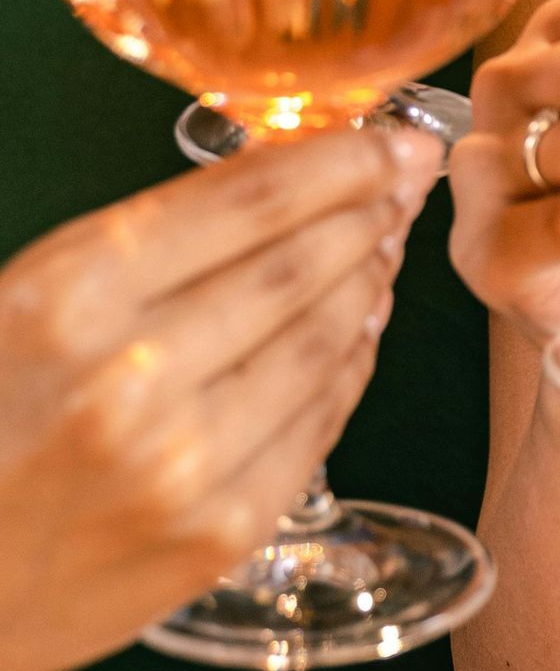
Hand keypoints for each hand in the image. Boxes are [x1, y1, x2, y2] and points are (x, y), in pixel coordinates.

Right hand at [0, 125, 440, 670]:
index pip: (250, 200)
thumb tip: (273, 181)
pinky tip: (362, 329)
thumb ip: (137, 245)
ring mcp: (188, 463)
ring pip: (325, 342)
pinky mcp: (222, 532)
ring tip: (387, 244)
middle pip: (303, 265)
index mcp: (71, 295)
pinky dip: (352, 365)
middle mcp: (136, 376)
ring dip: (370, 282)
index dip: (343, 160)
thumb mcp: (19, 301)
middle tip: (410, 177)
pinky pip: (320, 424)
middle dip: (373, 210)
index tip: (393, 138)